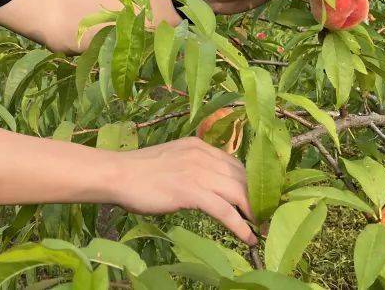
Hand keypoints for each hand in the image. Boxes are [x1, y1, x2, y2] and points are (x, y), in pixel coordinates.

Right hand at [112, 137, 256, 244]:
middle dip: (259, 200)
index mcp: (199, 146)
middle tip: (267, 219)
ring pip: (239, 194)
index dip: (253, 185)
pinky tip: (248, 239)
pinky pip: (225, 211)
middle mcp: (202, 155)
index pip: (237, 165)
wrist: (117, 175)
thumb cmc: (139, 172)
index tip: (261, 201)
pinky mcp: (191, 191)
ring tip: (261, 231)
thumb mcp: (173, 161)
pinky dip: (241, 227)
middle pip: (244, 178)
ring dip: (255, 215)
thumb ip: (193, 168)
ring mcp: (198, 172)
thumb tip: (212, 187)